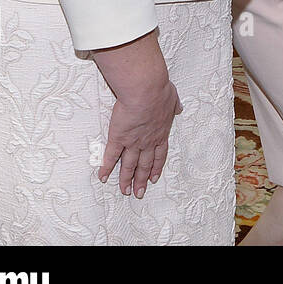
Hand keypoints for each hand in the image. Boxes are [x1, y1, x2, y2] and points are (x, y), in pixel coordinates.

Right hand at [99, 79, 182, 198]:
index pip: (160, 155)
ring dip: (126, 180)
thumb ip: (175, 106)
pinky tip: (103, 177)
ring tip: (124, 191)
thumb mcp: (173, 99)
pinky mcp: (118, 138)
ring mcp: (133, 141)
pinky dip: (106, 168)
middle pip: (145, 165)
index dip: (157, 167)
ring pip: (129, 165)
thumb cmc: (160, 91)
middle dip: (142, 180)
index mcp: (161, 132)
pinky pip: (111, 156)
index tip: (154, 178)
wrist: (146, 90)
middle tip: (139, 193)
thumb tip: (179, 109)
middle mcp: (148, 141)